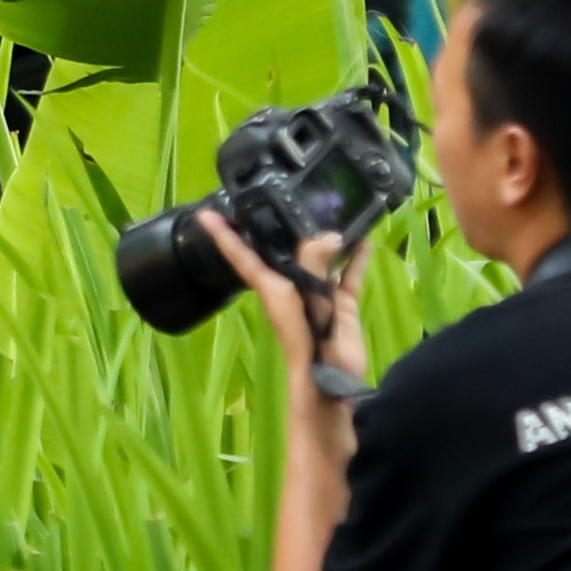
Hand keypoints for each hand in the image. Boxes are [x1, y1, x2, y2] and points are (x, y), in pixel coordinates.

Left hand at [193, 208, 369, 394]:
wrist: (329, 379)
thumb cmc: (304, 341)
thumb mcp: (303, 298)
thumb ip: (314, 263)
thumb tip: (333, 236)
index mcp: (270, 286)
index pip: (241, 255)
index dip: (223, 235)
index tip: (205, 214)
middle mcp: (291, 285)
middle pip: (283, 250)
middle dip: (281, 225)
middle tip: (283, 191)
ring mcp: (317, 295)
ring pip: (321, 258)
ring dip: (327, 237)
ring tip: (334, 207)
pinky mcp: (340, 304)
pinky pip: (347, 274)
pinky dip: (356, 258)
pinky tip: (365, 239)